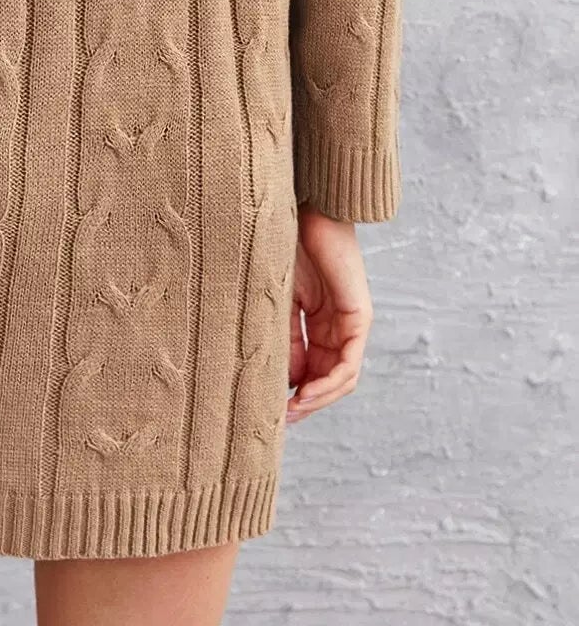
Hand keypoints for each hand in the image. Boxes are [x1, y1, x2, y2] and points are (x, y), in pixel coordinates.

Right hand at [286, 203, 373, 424]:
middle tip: (279, 420)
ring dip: (318, 399)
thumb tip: (283, 380)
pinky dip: (328, 383)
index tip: (267, 407)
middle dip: (306, 403)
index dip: (292, 391)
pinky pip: (348, 363)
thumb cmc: (284, 241)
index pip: (310, 367)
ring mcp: (351, 321)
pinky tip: (306, 393)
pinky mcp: (358, 316)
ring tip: (292, 411)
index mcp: (317, 318)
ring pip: (342, 377)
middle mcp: (338, 324)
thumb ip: (283, 335)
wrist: (305, 205)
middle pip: (329, 378)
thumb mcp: (278, 298)